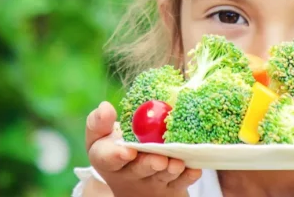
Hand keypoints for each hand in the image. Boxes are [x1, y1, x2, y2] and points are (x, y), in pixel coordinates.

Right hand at [85, 101, 201, 196]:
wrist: (133, 178)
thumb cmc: (117, 147)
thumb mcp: (102, 136)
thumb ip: (99, 122)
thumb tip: (104, 107)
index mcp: (108, 160)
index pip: (108, 159)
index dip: (117, 155)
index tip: (128, 150)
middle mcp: (129, 174)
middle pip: (139, 170)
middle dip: (149, 164)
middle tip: (159, 159)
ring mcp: (151, 183)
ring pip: (162, 177)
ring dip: (170, 170)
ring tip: (177, 163)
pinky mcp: (171, 187)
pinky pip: (181, 183)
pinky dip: (188, 176)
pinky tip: (194, 169)